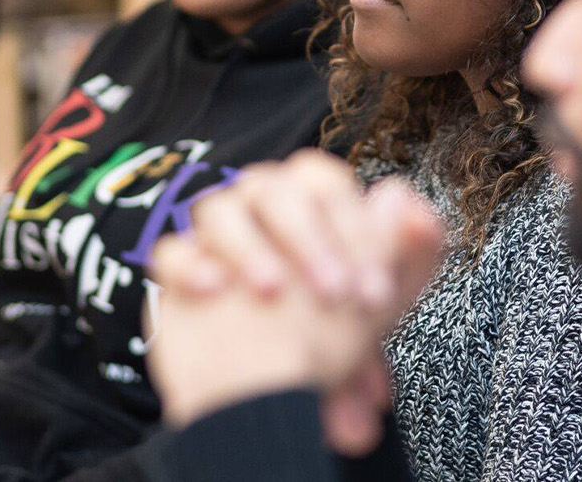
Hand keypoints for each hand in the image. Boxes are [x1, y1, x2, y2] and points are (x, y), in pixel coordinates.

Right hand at [149, 180, 446, 453]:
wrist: (268, 401)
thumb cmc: (328, 340)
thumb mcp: (381, 304)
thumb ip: (410, 253)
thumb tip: (407, 201)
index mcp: (307, 207)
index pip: (323, 180)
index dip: (351, 224)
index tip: (370, 288)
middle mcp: (258, 212)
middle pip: (272, 186)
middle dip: (307, 237)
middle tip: (332, 294)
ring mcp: (215, 240)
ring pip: (217, 209)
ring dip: (248, 246)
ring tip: (271, 293)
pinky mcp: (179, 274)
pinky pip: (172, 253)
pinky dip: (191, 266)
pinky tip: (214, 292)